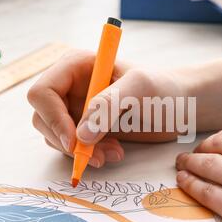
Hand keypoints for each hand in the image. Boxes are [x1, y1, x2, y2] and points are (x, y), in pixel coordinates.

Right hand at [27, 50, 187, 167]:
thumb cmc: (164, 90)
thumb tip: (80, 136)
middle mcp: (71, 85)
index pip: (42, 93)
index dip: (53, 119)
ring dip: (80, 152)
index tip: (76, 141)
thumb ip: (109, 105)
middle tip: (97, 156)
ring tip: (113, 153)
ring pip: (56, 135)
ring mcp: (76, 107)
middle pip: (43, 117)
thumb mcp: (140, 88)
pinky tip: (114, 152)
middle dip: (67, 141)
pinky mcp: (86, 127)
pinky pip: (71, 146)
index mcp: (76, 66)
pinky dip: (88, 155)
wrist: (179, 108)